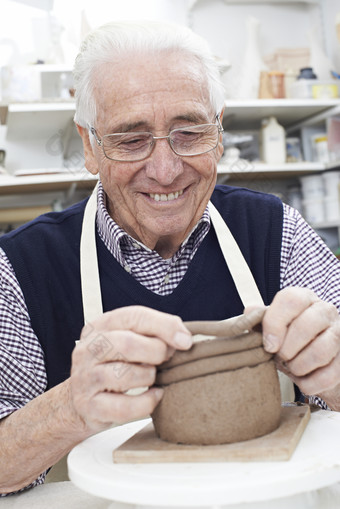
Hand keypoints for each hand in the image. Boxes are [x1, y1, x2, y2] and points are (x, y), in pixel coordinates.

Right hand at [70, 306, 191, 431]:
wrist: (82, 402)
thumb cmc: (114, 365)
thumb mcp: (129, 340)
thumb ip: (154, 333)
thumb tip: (184, 338)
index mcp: (99, 326)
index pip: (133, 316)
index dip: (164, 326)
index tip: (185, 340)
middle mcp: (87, 349)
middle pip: (127, 344)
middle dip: (156, 351)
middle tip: (166, 358)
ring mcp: (85, 378)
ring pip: (125, 375)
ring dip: (149, 376)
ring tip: (152, 377)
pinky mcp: (90, 406)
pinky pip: (125, 407)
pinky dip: (146, 402)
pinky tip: (153, 396)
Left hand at [261, 287, 339, 409]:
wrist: (309, 362)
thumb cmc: (285, 338)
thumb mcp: (270, 325)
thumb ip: (258, 318)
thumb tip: (250, 312)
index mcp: (303, 298)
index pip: (291, 299)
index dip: (275, 323)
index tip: (268, 345)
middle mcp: (325, 311)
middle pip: (307, 325)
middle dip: (287, 349)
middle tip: (279, 357)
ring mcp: (339, 333)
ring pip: (320, 351)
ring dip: (298, 366)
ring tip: (291, 367)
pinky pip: (328, 376)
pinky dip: (309, 383)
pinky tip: (302, 379)